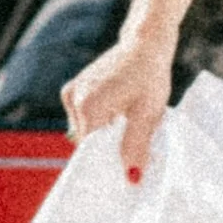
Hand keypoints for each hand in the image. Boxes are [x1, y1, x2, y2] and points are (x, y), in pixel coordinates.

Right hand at [61, 34, 170, 182]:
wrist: (145, 44)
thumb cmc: (150, 75)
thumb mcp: (148, 113)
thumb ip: (136, 146)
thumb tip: (131, 178)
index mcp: (87, 107)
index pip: (90, 152)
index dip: (107, 164)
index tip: (123, 171)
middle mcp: (74, 100)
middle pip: (88, 141)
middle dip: (108, 148)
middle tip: (132, 146)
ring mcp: (72, 93)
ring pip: (87, 130)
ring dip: (106, 134)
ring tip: (127, 124)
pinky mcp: (75, 89)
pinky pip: (85, 118)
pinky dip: (101, 121)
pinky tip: (118, 115)